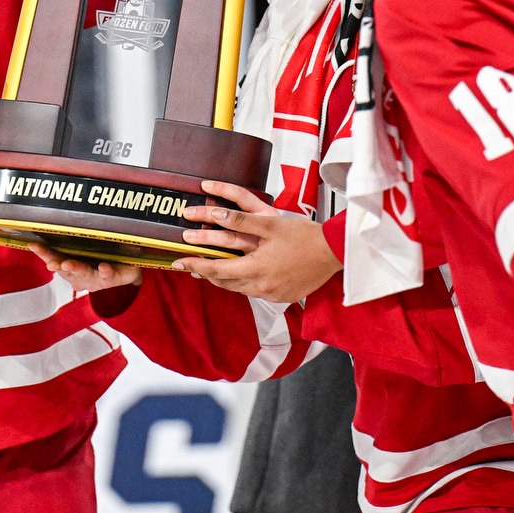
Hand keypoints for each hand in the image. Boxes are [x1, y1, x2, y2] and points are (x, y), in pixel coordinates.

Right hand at [27, 243, 141, 292]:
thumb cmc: (100, 257)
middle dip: (57, 264)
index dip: (43, 252)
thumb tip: (50, 223)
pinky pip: (108, 275)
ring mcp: (95, 279)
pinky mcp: (112, 278)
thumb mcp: (83, 248)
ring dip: (76, 269)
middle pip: (66, 269)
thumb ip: (69, 240)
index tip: (33, 244)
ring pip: (84, 274)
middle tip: (51, 262)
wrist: (127, 269)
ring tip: (68, 264)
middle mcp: (80, 276)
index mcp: (70, 268)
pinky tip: (103, 267)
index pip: (54, 258)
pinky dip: (105, 271)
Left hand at [175, 180, 342, 302]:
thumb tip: (215, 215)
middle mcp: (261, 286)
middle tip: (189, 266)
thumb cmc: (304, 235)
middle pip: (224, 283)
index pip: (216, 269)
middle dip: (205, 273)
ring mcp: (272, 295)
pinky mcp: (283, 297)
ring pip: (238, 289)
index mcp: (255, 269)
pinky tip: (242, 275)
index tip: (179, 261)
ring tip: (210, 271)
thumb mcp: (270, 223)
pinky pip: (254, 292)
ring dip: (223, 280)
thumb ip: (240, 220)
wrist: (334, 253)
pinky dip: (243, 283)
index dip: (195, 264)